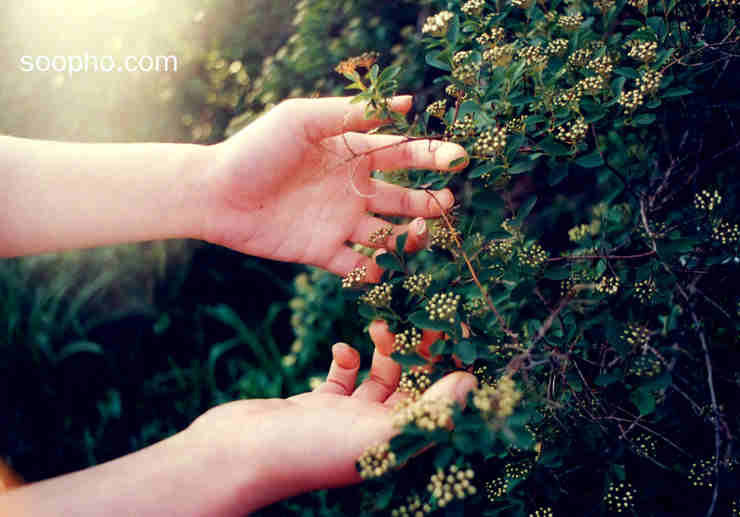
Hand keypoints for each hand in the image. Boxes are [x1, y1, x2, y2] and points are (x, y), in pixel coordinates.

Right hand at [183, 322, 475, 512]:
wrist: (237, 453)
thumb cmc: (308, 449)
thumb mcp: (378, 431)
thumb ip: (428, 410)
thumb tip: (471, 385)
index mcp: (396, 446)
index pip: (438, 403)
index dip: (450, 369)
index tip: (458, 333)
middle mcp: (376, 435)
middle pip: (413, 387)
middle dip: (419, 352)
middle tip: (421, 317)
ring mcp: (346, 420)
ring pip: (381, 377)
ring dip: (385, 349)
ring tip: (380, 325)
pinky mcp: (318, 407)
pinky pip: (343, 377)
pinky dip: (346, 358)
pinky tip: (342, 347)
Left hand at [202, 96, 467, 278]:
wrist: (216, 193)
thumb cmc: (257, 149)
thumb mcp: (303, 119)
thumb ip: (351, 115)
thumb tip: (405, 103)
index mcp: (352, 155)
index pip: (402, 154)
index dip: (433, 156)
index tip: (460, 158)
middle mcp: (352, 190)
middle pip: (404, 199)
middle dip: (429, 202)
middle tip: (445, 204)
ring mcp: (340, 223)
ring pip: (389, 235)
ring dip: (409, 237)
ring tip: (417, 232)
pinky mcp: (324, 253)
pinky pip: (359, 266)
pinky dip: (375, 269)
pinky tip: (380, 264)